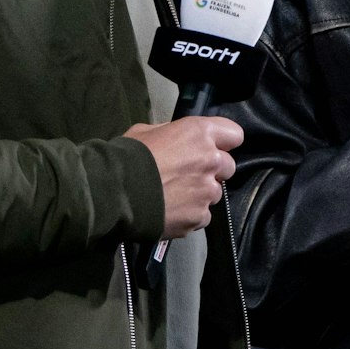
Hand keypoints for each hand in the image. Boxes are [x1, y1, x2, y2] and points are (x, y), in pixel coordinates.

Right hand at [124, 116, 242, 237]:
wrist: (114, 194)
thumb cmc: (128, 156)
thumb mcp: (147, 131)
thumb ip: (171, 133)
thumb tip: (177, 139)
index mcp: (200, 133)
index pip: (234, 134)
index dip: (224, 142)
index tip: (214, 147)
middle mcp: (211, 161)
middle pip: (228, 166)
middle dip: (213, 170)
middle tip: (189, 174)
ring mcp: (208, 191)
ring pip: (215, 193)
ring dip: (201, 194)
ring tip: (175, 196)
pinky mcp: (199, 217)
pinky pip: (203, 215)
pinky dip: (190, 214)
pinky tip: (171, 212)